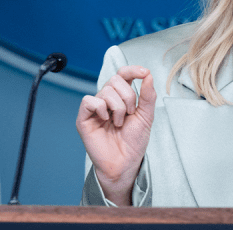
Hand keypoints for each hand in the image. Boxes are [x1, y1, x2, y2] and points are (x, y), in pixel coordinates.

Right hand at [76, 66, 155, 205]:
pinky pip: (89, 101)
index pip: (123, 74)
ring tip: (119, 123)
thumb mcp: (146, 115)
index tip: (144, 72)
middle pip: (115, 79)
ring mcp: (95, 108)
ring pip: (106, 91)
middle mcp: (108, 99)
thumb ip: (148, 95)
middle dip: (128, 96)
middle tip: (130, 113)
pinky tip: (106, 120)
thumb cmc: (134, 141)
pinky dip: (101, 108)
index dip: (132, 70)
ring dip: (118, 107)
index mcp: (122, 96)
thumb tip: (148, 75)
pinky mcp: (84, 118)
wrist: (125, 162)